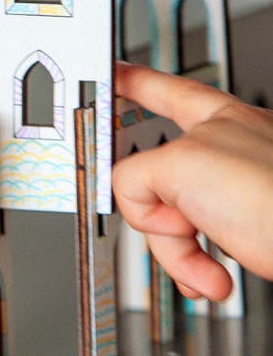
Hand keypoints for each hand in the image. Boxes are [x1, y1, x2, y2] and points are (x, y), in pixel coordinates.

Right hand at [113, 62, 272, 300]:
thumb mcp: (180, 166)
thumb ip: (135, 173)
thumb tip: (131, 196)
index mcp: (216, 118)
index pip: (160, 91)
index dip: (130, 84)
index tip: (112, 80)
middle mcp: (225, 154)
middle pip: (153, 177)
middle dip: (151, 213)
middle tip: (167, 223)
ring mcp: (234, 195)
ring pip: (171, 221)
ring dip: (176, 253)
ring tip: (200, 264)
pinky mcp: (243, 232)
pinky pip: (197, 248)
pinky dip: (195, 269)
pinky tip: (208, 276)